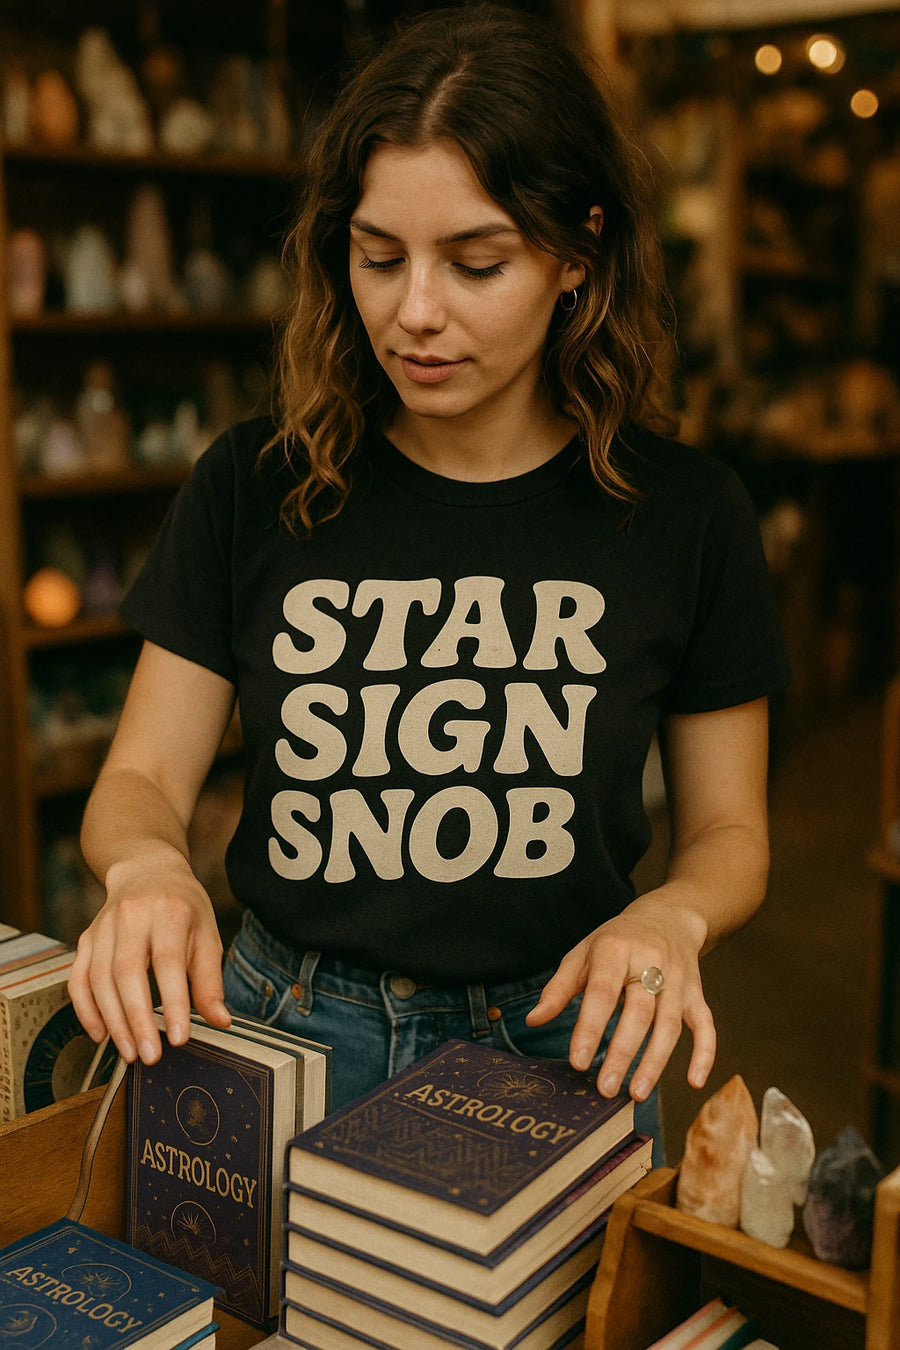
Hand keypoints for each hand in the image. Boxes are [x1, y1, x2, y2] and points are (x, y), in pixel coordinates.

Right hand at [68, 848, 230, 1064]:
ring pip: (99, 979)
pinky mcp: (86, 938)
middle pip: (127, 972)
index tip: (179, 1038)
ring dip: (113, 1021)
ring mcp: (103, 927)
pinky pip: (78, 978)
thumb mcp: (207, 934)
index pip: (169, 961)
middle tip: (149, 1055)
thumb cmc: (183, 906)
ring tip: (130, 1053)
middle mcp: (132, 916)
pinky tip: (101, 1034)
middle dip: (137, 1019)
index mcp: (170, 912)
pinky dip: (86, 1010)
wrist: (147, 871)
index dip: (173, 1002)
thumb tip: (221, 1021)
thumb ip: (210, 980)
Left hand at [525, 887, 715, 1102]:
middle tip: (605, 1088)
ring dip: (655, 1062)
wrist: (667, 917)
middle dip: (622, 1053)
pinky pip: (705, 1024)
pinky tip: (695, 1081)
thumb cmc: (616, 941)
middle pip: (639, 1013)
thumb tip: (533, 1021)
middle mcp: (650, 963)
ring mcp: (677, 980)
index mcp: (615, 950)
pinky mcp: (696, 993)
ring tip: (637, 1093)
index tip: (578, 1061)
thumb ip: (559, 988)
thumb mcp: (583, 954)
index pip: (602, 993)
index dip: (590, 1028)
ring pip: (670, 1025)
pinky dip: (704, 1053)